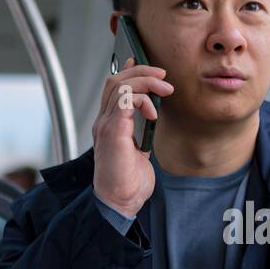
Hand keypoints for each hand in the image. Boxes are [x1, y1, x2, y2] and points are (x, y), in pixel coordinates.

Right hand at [92, 57, 172, 217]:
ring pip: (121, 85)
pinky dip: (143, 100)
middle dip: (142, 72)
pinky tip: (154, 113)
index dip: (129, 72)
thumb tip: (151, 116)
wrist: (119, 202)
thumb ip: (140, 132)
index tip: (146, 65)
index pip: (113, 89)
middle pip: (116, 80)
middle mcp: (104, 122)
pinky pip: (126, 100)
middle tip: (163, 76)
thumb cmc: (128, 183)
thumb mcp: (138, 151)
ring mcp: (106, 125)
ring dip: (146, 81)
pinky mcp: (113, 131)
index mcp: (109, 125)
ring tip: (165, 89)